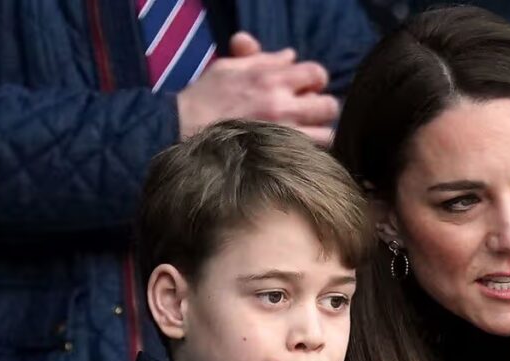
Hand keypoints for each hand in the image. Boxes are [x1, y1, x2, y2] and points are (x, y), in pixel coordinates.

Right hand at [176, 32, 338, 143]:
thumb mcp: (227, 67)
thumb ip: (261, 58)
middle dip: (322, 109)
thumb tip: (290, 56)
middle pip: (329, 106)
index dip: (315, 81)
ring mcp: (281, 133)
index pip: (317, 74)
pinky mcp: (277, 156)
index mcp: (271, 78)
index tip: (305, 89)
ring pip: (325, 135)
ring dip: (319, 134)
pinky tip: (294, 152)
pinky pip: (310, 156)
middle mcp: (282, 104)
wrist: (180, 131)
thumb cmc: (203, 99)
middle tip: (308, 115)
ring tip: (305, 137)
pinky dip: (308, 154)